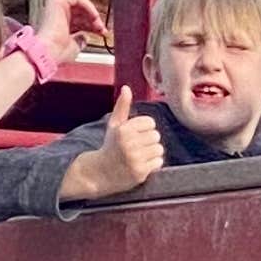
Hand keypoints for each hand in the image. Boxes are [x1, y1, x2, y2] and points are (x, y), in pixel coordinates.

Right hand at [34, 0, 103, 57]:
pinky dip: (88, 6)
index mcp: (58, 24)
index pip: (78, 20)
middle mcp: (56, 14)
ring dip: (92, 14)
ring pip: (80, 4)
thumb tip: (85, 37)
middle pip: (80, 11)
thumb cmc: (57, 52)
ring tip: (98, 25)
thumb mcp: (74, 46)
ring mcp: (55, 6)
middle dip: (94, 20)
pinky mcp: (57, 1)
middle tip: (102, 29)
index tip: (101, 32)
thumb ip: (80, 39)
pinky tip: (93, 17)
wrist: (49, 52)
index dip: (91, 25)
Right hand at [61, 89, 165, 205]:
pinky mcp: (140, 172)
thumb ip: (122, 106)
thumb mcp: (114, 125)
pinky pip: (159, 162)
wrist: (101, 172)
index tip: (135, 136)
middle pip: (156, 136)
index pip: (150, 122)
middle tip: (137, 148)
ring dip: (152, 153)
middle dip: (149, 141)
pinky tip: (142, 165)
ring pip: (159, 149)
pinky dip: (153, 164)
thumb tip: (126, 88)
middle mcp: (129, 143)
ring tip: (139, 156)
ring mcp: (135, 158)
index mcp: (124, 129)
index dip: (144, 129)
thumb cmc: (111, 146)